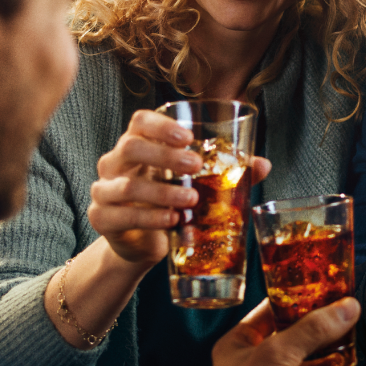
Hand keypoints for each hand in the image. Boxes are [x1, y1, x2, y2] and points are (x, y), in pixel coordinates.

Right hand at [88, 109, 270, 265]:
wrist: (143, 243)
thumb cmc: (170, 200)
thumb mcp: (194, 183)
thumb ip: (225, 171)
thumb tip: (264, 164)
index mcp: (137, 144)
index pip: (140, 122)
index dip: (161, 125)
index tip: (189, 137)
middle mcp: (114, 162)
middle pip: (130, 147)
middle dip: (165, 155)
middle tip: (196, 166)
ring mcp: (104, 190)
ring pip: (127, 185)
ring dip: (162, 192)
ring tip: (191, 199)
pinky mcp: (101, 218)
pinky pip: (121, 215)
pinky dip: (149, 218)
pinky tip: (172, 220)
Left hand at [190, 298, 360, 365]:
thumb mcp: (275, 356)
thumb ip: (312, 331)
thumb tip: (345, 308)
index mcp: (241, 343)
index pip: (272, 311)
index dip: (297, 299)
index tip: (324, 290)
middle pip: (293, 341)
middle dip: (318, 334)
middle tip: (342, 321)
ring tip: (347, 354)